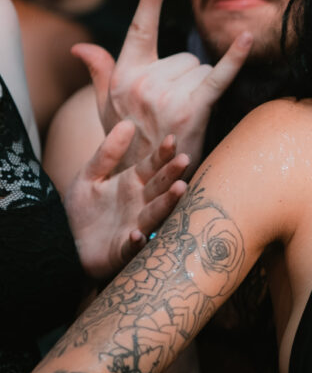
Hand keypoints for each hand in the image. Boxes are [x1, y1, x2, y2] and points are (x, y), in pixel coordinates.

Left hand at [64, 121, 189, 280]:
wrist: (66, 242)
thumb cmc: (82, 209)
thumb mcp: (90, 175)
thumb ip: (108, 152)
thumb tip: (127, 123)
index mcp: (133, 184)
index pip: (152, 166)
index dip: (162, 154)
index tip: (172, 140)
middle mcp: (140, 204)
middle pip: (160, 187)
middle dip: (172, 174)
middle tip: (184, 160)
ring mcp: (136, 226)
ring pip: (155, 213)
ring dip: (167, 203)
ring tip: (179, 189)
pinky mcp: (124, 249)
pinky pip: (132, 246)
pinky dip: (136, 241)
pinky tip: (137, 234)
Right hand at [71, 0, 252, 174]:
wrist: (145, 182)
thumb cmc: (127, 145)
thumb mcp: (106, 110)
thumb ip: (100, 73)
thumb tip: (81, 47)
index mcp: (124, 76)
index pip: (139, 30)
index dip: (149, 2)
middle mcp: (143, 82)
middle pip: (184, 57)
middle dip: (185, 78)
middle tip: (174, 110)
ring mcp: (168, 95)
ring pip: (201, 69)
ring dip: (200, 89)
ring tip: (185, 118)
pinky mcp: (194, 108)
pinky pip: (220, 75)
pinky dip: (236, 57)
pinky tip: (248, 37)